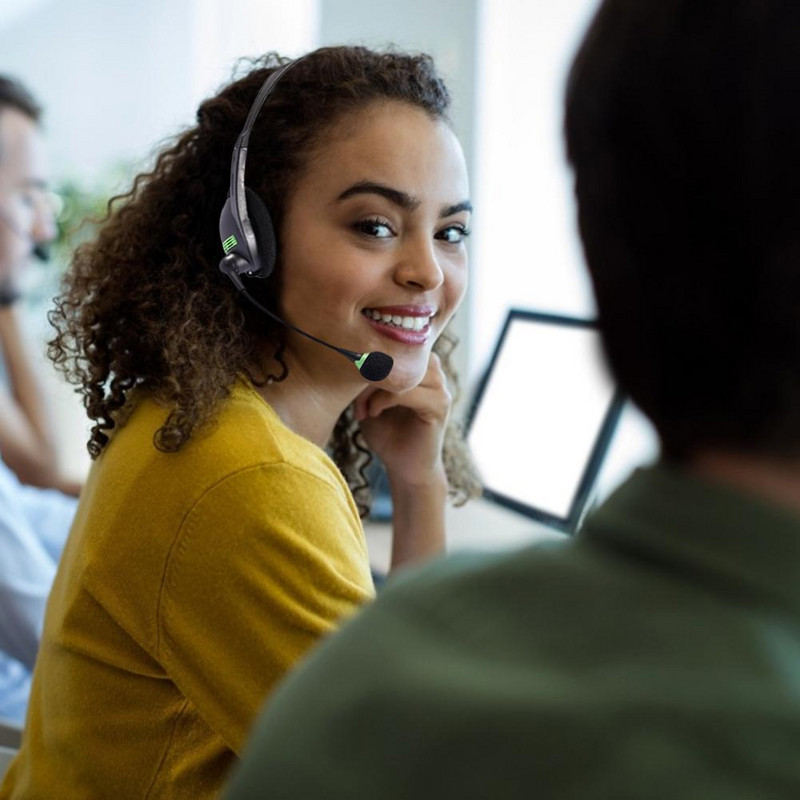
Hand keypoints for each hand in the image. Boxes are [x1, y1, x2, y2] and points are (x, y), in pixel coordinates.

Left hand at [353, 353, 450, 487]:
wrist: (405, 469)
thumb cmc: (387, 433)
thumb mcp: (369, 400)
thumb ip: (366, 377)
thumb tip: (351, 356)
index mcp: (419, 365)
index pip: (393, 344)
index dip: (368, 359)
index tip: (350, 383)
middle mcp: (434, 371)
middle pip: (397, 354)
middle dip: (369, 374)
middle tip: (356, 402)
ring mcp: (440, 387)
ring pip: (401, 371)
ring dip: (375, 388)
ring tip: (365, 409)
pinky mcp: (439, 406)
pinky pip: (407, 391)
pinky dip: (384, 400)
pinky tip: (373, 414)